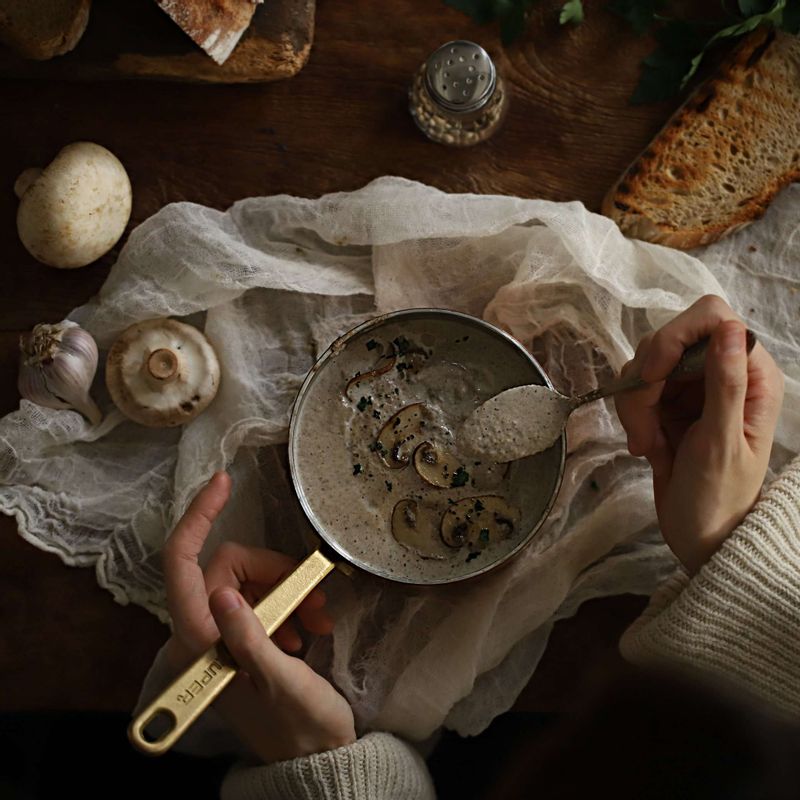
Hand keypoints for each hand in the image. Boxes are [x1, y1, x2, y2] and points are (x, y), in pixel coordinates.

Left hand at [163, 471, 355, 762]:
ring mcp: (221, 636)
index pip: (181, 564)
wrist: (315, 757)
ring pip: (248, 581)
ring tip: (317, 619)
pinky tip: (310, 628)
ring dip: (288, 591)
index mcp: (200, 643)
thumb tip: (225, 593)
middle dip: (274, 572)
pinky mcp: (240, 638)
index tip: (224, 483)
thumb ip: (250, 639)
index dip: (198, 517)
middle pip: (228, 567)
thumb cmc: (300, 726)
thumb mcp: (281, 682)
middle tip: (311, 597)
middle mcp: (202, 634)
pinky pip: (260, 599)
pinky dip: (289, 604)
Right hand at [615, 296, 783, 573]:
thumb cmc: (719, 498)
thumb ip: (725, 383)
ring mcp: (692, 387)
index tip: (653, 375)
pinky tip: (645, 445)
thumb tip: (729, 326)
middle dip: (647, 383)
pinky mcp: (667, 402)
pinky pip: (634, 387)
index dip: (674, 337)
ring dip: (635, 404)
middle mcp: (722, 372)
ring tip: (647, 444)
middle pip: (668, 340)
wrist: (700, 536)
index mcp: (751, 376)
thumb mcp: (721, 443)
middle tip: (645, 428)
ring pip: (644, 365)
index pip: (710, 319)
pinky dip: (630, 414)